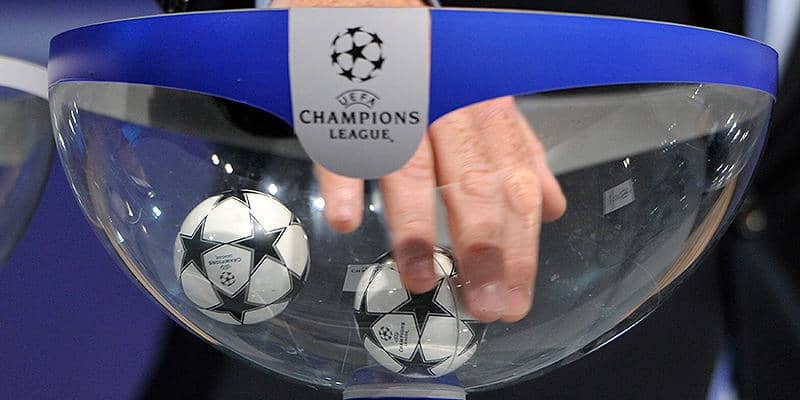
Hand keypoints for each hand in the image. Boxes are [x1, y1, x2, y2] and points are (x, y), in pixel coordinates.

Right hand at [273, 0, 566, 322]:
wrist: (370, 6)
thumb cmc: (428, 61)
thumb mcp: (482, 99)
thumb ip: (516, 151)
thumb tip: (553, 206)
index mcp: (484, 110)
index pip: (513, 184)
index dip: (519, 244)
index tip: (516, 297)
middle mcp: (448, 106)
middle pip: (473, 181)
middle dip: (484, 249)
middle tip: (485, 306)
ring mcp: (394, 101)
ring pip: (412, 165)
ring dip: (416, 227)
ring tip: (422, 279)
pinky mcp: (342, 95)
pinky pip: (343, 136)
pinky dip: (344, 177)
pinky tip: (347, 221)